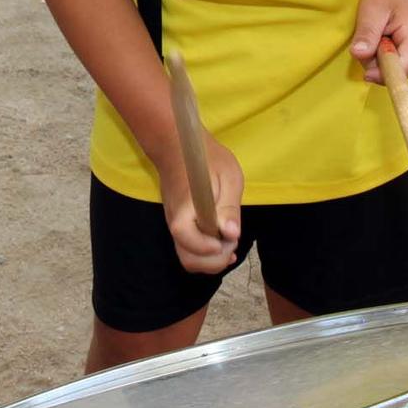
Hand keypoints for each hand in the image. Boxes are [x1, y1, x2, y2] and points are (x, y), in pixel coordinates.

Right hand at [160, 134, 242, 275]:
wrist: (178, 146)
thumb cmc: (205, 158)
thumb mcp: (228, 177)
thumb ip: (229, 208)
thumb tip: (232, 234)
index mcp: (184, 208)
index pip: (188, 240)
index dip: (210, 248)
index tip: (228, 236)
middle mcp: (175, 222)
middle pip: (189, 260)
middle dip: (215, 261)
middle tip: (231, 241)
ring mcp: (176, 226)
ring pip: (190, 258)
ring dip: (212, 260)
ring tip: (229, 243)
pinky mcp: (180, 226)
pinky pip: (190, 249)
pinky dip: (207, 253)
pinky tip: (222, 241)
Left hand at [349, 0, 407, 84]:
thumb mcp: (372, 9)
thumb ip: (367, 33)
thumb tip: (358, 55)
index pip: (407, 67)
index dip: (386, 75)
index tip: (365, 73)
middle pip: (401, 70)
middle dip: (379, 64)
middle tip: (367, 42)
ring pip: (398, 67)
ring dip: (381, 59)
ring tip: (376, 36)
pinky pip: (399, 61)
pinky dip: (386, 55)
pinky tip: (382, 39)